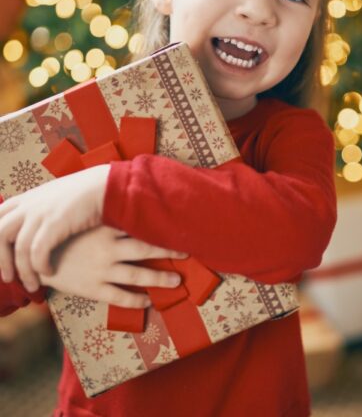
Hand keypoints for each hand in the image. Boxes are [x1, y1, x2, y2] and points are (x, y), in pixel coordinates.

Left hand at [0, 164, 109, 291]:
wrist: (106, 186)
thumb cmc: (85, 194)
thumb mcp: (55, 197)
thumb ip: (39, 209)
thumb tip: (32, 227)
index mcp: (26, 198)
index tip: (2, 260)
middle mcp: (29, 204)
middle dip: (1, 260)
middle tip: (8, 278)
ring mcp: (40, 213)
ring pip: (18, 249)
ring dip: (23, 271)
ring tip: (33, 285)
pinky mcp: (55, 223)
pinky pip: (37, 252)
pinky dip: (40, 267)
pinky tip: (49, 272)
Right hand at [41, 226, 188, 308]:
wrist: (35, 256)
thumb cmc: (63, 235)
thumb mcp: (83, 219)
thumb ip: (104, 214)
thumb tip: (127, 197)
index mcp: (105, 228)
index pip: (139, 225)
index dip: (160, 227)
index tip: (179, 226)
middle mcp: (107, 248)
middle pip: (145, 249)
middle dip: (168, 251)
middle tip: (187, 252)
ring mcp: (101, 270)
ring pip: (137, 274)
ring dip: (159, 278)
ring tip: (177, 281)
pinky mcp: (92, 288)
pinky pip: (119, 297)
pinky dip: (135, 300)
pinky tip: (149, 302)